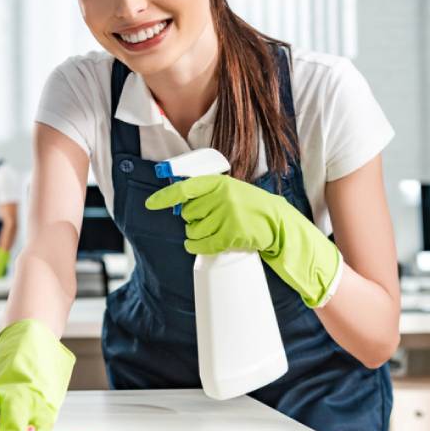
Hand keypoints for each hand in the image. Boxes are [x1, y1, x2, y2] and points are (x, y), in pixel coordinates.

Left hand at [145, 174, 340, 307]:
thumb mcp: (231, 191)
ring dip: (196, 236)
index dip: (164, 197)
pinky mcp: (231, 234)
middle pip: (187, 214)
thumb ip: (207, 193)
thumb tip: (178, 203)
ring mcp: (227, 216)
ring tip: (213, 232)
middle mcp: (221, 197)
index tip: (150, 204)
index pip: (185, 189)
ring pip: (193, 231)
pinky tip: (202, 245)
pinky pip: (203, 244)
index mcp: (219, 183)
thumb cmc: (251, 208)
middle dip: (193, 220)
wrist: (279, 223)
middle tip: (209, 221)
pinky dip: (198, 247)